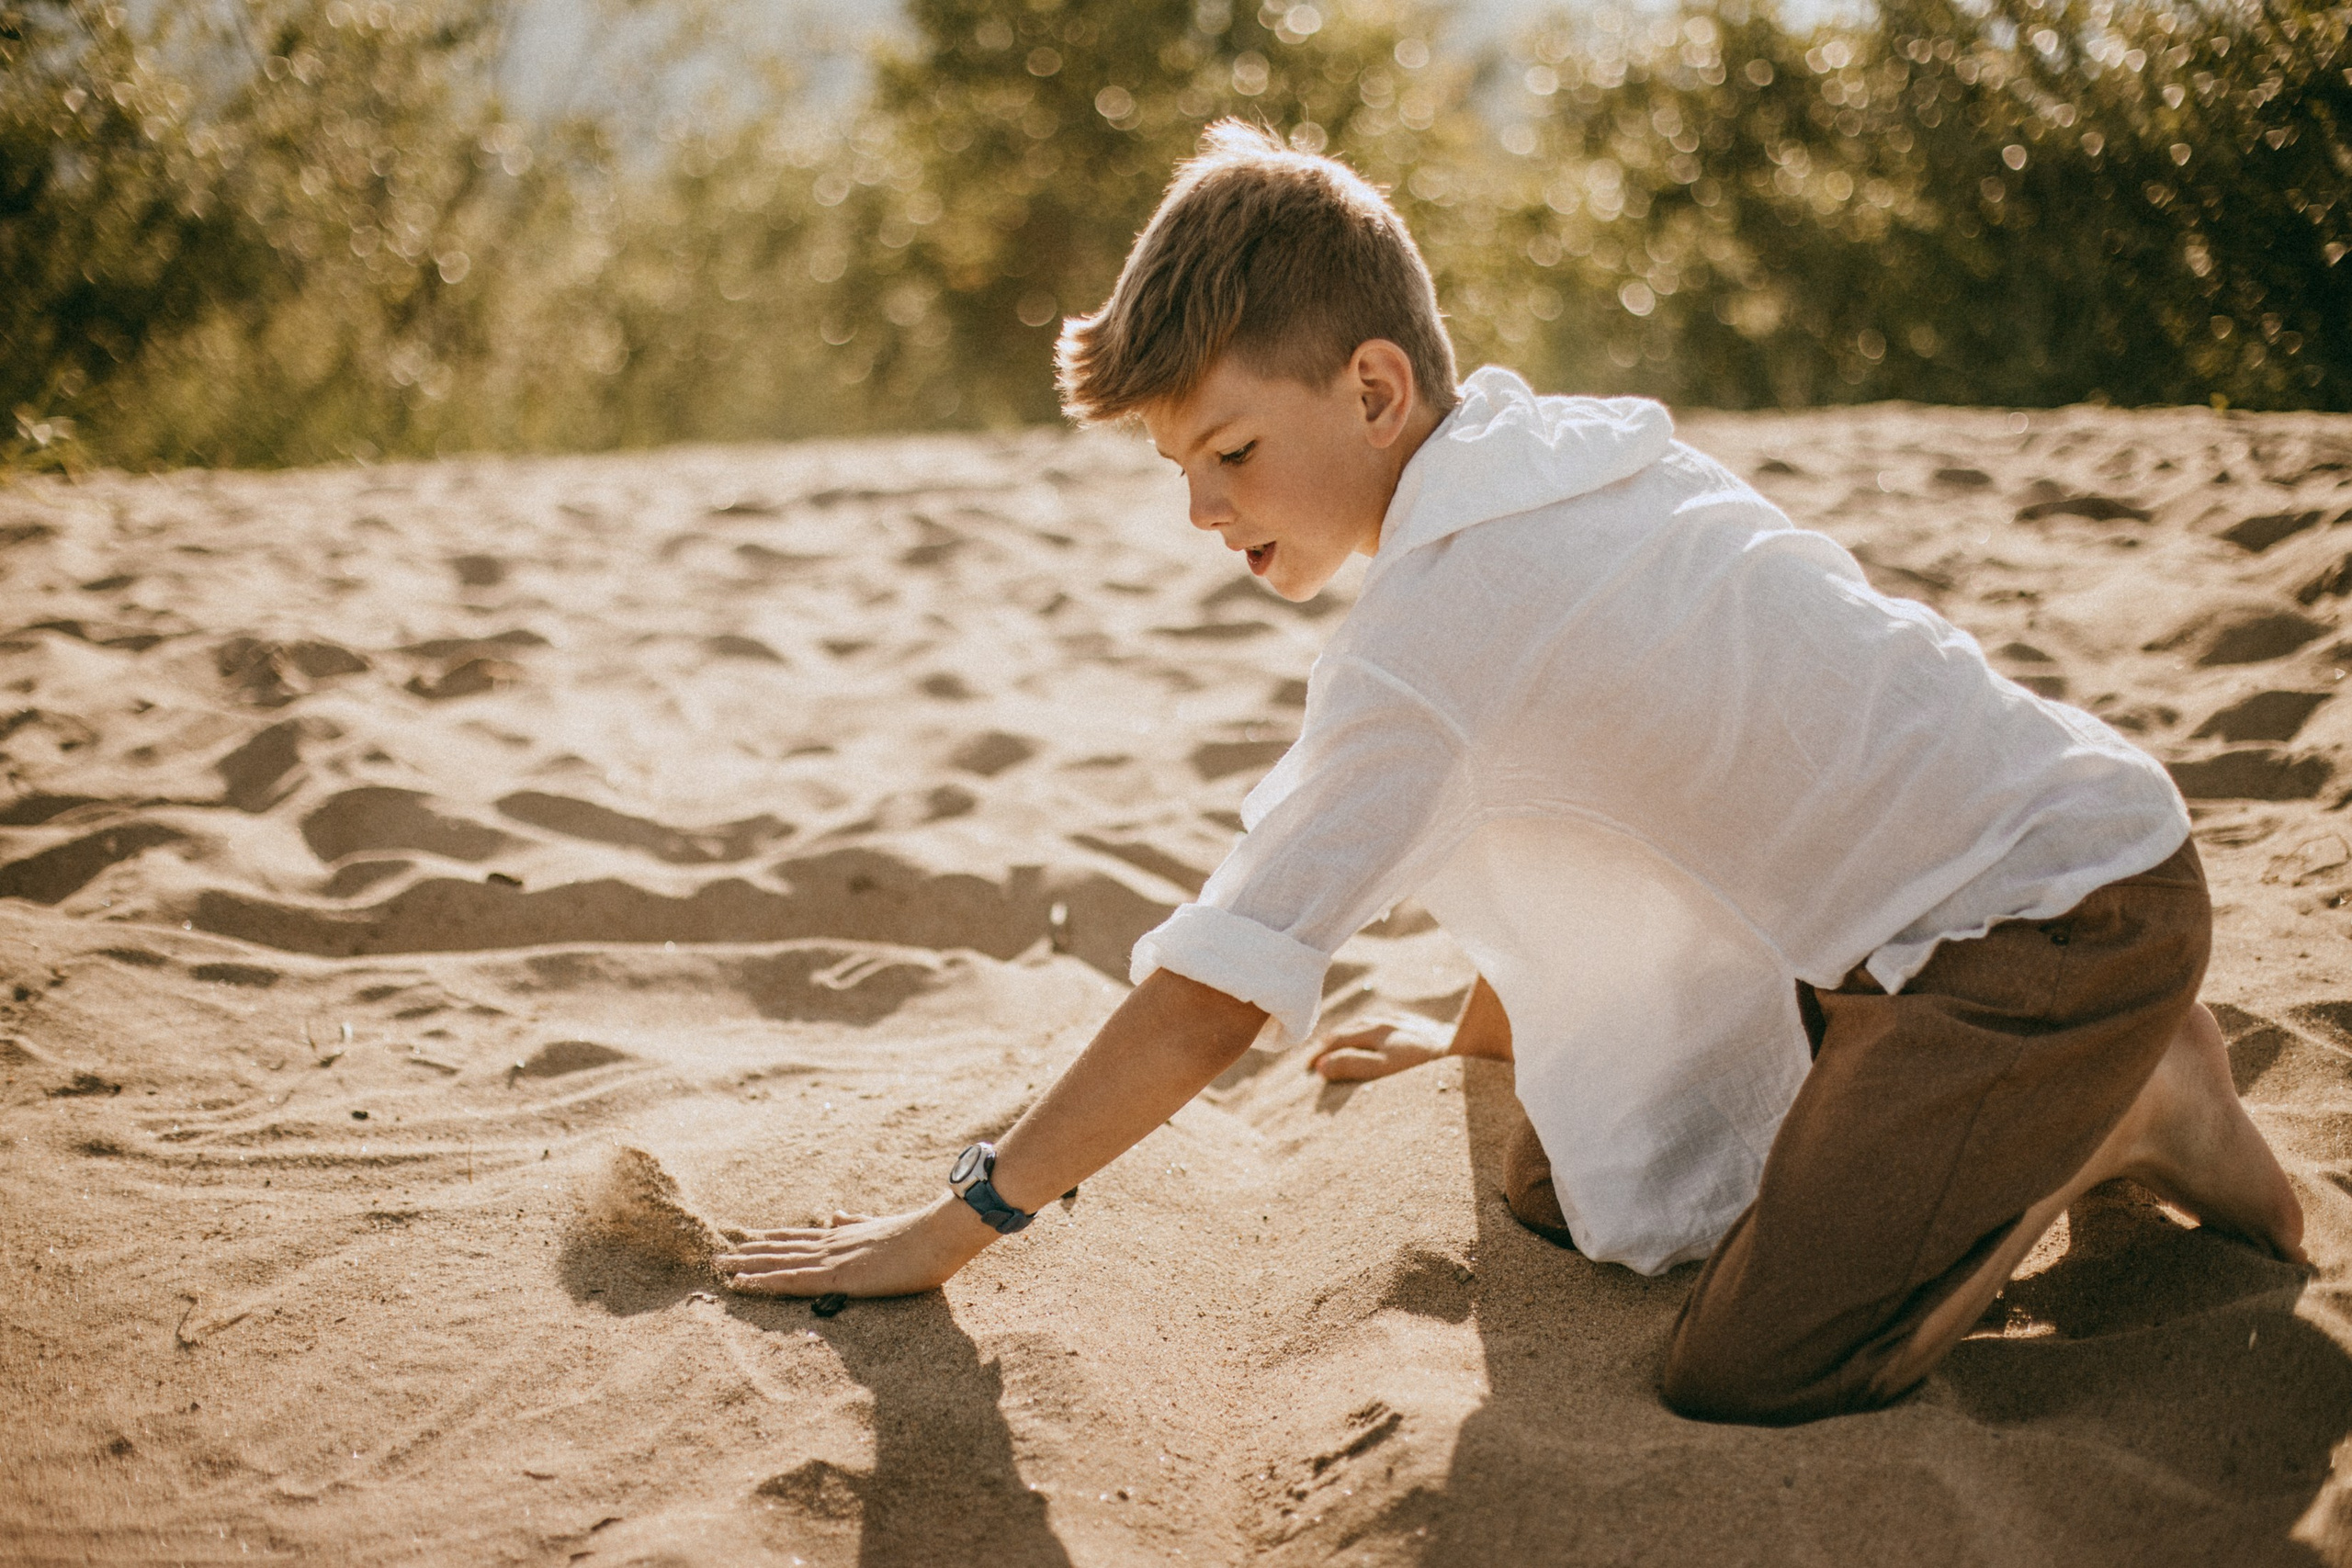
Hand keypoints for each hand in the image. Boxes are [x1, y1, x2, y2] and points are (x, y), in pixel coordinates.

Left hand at [717, 1192, 995, 1297]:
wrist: (938, 1233)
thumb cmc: (921, 1235)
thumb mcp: (882, 1226)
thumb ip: (858, 1222)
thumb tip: (837, 1214)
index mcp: (843, 1235)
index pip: (797, 1239)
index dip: (769, 1242)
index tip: (745, 1242)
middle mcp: (830, 1243)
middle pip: (779, 1249)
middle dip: (746, 1253)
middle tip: (715, 1255)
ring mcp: (831, 1259)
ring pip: (777, 1262)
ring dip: (745, 1265)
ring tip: (717, 1266)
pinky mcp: (837, 1277)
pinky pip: (791, 1281)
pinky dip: (762, 1282)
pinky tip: (740, 1283)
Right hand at [1308, 1017, 1450, 1080]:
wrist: (1471, 1051)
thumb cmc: (1427, 1066)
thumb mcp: (1385, 1070)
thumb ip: (1353, 1066)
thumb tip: (1321, 1067)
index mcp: (1375, 1030)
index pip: (1337, 1039)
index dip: (1319, 1054)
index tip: (1307, 1070)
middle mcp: (1387, 1022)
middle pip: (1350, 1029)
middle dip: (1330, 1043)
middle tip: (1316, 1059)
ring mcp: (1404, 1022)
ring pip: (1367, 1024)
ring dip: (1349, 1036)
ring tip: (1340, 1047)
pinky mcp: (1419, 1026)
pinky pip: (1386, 1024)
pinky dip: (1370, 1032)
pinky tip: (1375, 1038)